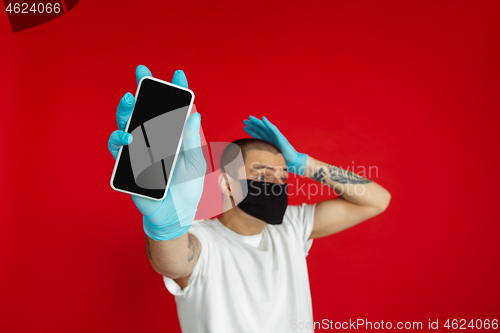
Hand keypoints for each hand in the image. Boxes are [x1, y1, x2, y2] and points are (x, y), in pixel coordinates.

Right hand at [108, 65, 205, 239]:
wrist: (175, 214)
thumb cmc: (187, 188)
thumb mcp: (195, 163)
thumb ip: (192, 140)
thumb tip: (195, 114)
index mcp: (173, 136)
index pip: (173, 109)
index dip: (175, 91)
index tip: (178, 74)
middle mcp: (154, 140)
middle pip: (145, 111)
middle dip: (143, 91)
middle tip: (142, 74)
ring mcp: (140, 151)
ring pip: (127, 124)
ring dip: (126, 110)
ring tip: (130, 101)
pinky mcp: (128, 165)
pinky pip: (118, 149)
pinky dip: (120, 139)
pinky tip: (128, 136)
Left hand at [243, 116, 307, 175]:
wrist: (293, 163)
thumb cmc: (282, 162)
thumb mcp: (268, 159)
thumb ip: (261, 157)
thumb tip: (251, 162)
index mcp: (268, 142)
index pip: (258, 135)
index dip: (251, 131)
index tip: (244, 127)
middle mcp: (271, 138)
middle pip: (260, 130)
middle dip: (253, 125)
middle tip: (245, 121)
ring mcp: (276, 137)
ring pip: (265, 127)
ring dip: (258, 122)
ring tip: (250, 118)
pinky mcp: (280, 137)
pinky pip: (273, 129)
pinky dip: (268, 124)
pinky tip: (263, 119)